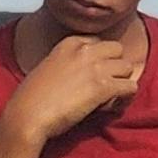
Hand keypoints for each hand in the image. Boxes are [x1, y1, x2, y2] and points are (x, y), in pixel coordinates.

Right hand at [9, 29, 144, 144]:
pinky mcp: (103, 87)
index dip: (100, 59)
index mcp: (69, 43)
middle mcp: (85, 50)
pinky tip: (111, 108)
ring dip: (122, 82)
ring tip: (109, 99)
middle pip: (118, 50)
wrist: (27, 115)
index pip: (99, 42)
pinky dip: (125, 98)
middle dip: (115, 67)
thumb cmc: (31, 99)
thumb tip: (83, 76)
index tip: (92, 75)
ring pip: (127, 68)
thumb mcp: (48, 68)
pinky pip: (131, 87)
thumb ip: (68, 64)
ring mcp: (96, 67)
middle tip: (105, 86)